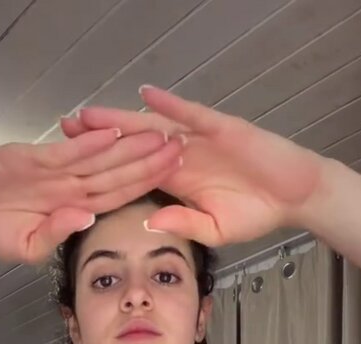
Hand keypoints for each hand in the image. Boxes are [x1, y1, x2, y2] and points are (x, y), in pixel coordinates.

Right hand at [0, 126, 183, 263]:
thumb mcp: (26, 248)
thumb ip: (56, 235)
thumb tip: (85, 219)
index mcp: (74, 209)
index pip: (118, 196)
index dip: (146, 186)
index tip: (173, 176)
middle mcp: (70, 187)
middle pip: (116, 173)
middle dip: (148, 161)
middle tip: (179, 146)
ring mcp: (53, 170)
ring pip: (98, 158)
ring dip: (127, 146)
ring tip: (157, 134)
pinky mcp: (32, 156)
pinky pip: (66, 151)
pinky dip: (87, 142)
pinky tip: (111, 133)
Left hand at [60, 85, 326, 246]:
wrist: (294, 196)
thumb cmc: (257, 212)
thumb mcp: (215, 229)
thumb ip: (183, 223)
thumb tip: (151, 222)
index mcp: (177, 181)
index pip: (133, 171)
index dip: (105, 167)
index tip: (74, 167)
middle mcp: (182, 156)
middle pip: (133, 143)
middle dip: (101, 137)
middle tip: (66, 129)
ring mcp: (200, 140)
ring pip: (154, 126)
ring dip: (123, 119)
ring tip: (92, 114)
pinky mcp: (221, 129)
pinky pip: (192, 116)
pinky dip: (171, 107)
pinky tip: (147, 97)